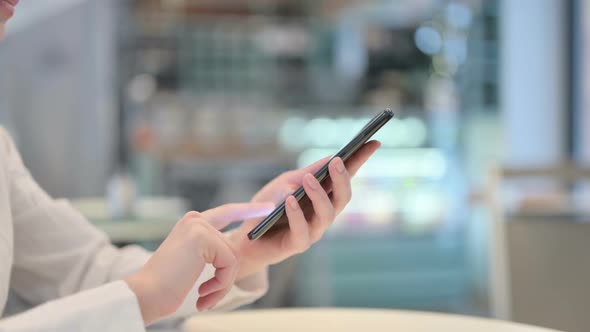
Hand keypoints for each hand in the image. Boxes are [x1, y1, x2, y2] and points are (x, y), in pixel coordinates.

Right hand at [125, 202, 271, 324]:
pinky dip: (220, 283)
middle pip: (232, 247)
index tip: (268, 208)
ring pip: (232, 257)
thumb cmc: (167, 284)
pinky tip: (201, 292)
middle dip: (225, 277)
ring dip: (222, 283)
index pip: (227, 212)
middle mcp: (195, 219)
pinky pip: (229, 262)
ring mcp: (199, 225)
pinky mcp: (202, 236)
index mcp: (192, 223)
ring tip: (203, 297)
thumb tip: (233, 250)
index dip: (248, 210)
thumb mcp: (193, 261)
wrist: (147, 293)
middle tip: (209, 297)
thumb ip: (211, 250)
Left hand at [229, 140, 380, 277]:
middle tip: (337, 161)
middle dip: (343, 179)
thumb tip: (331, 159)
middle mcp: (323, 213)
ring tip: (309, 179)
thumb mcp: (285, 183)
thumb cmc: (267, 208)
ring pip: (327, 215)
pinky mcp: (297, 244)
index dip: (361, 160)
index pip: (347, 176)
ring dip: (319, 195)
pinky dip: (296, 214)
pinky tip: (290, 200)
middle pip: (343, 197)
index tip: (374, 142)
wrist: (246, 237)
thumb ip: (306, 174)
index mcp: (323, 195)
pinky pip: (302, 230)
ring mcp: (313, 230)